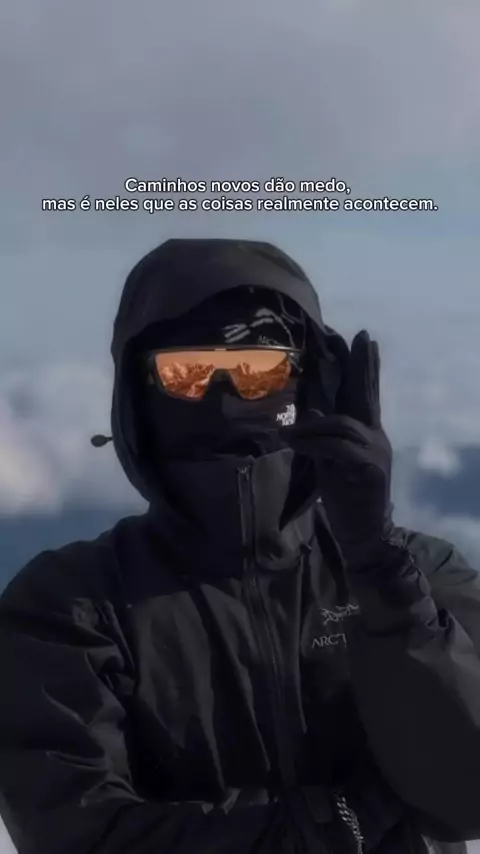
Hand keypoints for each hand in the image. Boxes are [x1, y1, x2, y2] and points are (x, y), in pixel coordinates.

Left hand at [282, 330, 393, 568]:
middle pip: (366, 396)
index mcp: (367, 434)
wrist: (361, 534)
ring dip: (311, 427)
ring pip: (342, 424)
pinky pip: (338, 448)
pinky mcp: (370, 468)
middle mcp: (376, 437)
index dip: (365, 368)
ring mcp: (376, 451)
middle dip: (361, 366)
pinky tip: (295, 444)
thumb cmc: (344, 499)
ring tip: (288, 433)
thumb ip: (323, 437)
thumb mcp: (328, 462)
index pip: (366, 395)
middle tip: (360, 338)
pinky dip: (314, 444)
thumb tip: (311, 410)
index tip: (365, 340)